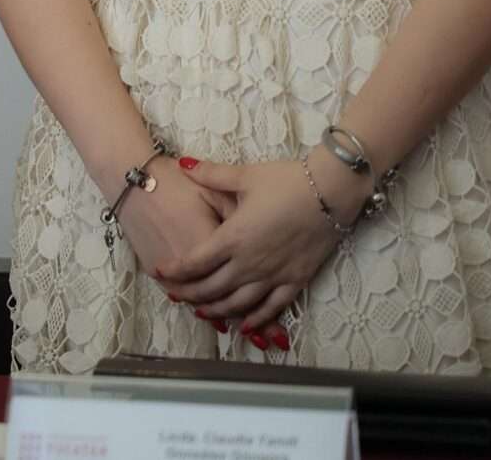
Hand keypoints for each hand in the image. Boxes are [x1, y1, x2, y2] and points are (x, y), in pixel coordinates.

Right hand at [107, 156, 258, 342]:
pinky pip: (177, 294)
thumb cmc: (175, 181)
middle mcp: (199, 266)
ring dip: (220, 315)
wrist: (132, 177)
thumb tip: (263, 230)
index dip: (262, 303)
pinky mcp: (153, 268)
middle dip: (248, 317)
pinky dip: (191, 303)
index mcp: (220, 246)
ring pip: (200, 301)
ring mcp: (172, 271)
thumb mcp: (215, 192)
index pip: (244, 281)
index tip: (278, 321)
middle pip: (225, 298)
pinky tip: (200, 309)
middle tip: (268, 337)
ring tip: (240, 330)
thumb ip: (240, 215)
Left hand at [156, 154, 356, 338]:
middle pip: (212, 288)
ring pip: (239, 303)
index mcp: (233, 237)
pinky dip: (257, 319)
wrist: (331, 192)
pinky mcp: (297, 280)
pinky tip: (246, 326)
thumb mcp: (245, 176)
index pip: (195, 262)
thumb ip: (211, 174)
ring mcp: (274, 274)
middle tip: (174, 296)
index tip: (159, 272)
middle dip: (190, 294)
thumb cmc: (287, 181)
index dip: (175, 271)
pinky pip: (273, 307)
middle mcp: (250, 262)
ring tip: (202, 312)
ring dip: (218, 310)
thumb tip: (183, 164)